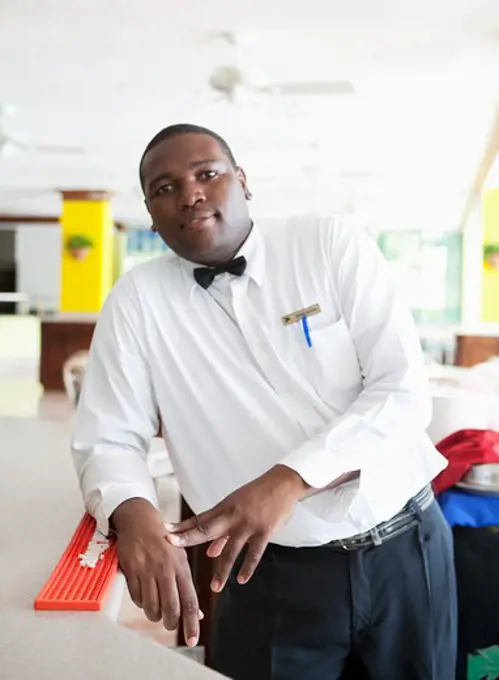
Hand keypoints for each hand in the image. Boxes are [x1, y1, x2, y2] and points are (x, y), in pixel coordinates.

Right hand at [111, 498, 202, 646]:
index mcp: (181, 567)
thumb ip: (186, 587)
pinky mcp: (132, 571)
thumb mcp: (179, 560)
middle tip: (170, 623)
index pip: (189, 601)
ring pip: (152, 608)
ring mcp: (148, 571)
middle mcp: (166, 570)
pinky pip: (137, 599)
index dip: (192, 623)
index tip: (192, 639)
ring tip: (156, 609)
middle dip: (171, 623)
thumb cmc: (163, 542)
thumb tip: (197, 614)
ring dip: (154, 615)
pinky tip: (144, 593)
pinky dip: (141, 602)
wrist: (139, 521)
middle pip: (170, 609)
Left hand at [166, 465, 306, 592]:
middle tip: (173, 553)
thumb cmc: (257, 495)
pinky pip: (254, 553)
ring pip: (231, 550)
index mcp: (224, 509)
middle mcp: (232, 516)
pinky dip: (248, 567)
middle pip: (206, 531)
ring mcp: (248, 525)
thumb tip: (209, 551)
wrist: (282, 484)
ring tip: (214, 588)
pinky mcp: (264, 531)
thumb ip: (222, 530)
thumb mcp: (236, 506)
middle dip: (188, 540)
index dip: (181, 528)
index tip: (164, 534)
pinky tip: (241, 580)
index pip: (198, 520)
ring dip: (222, 570)